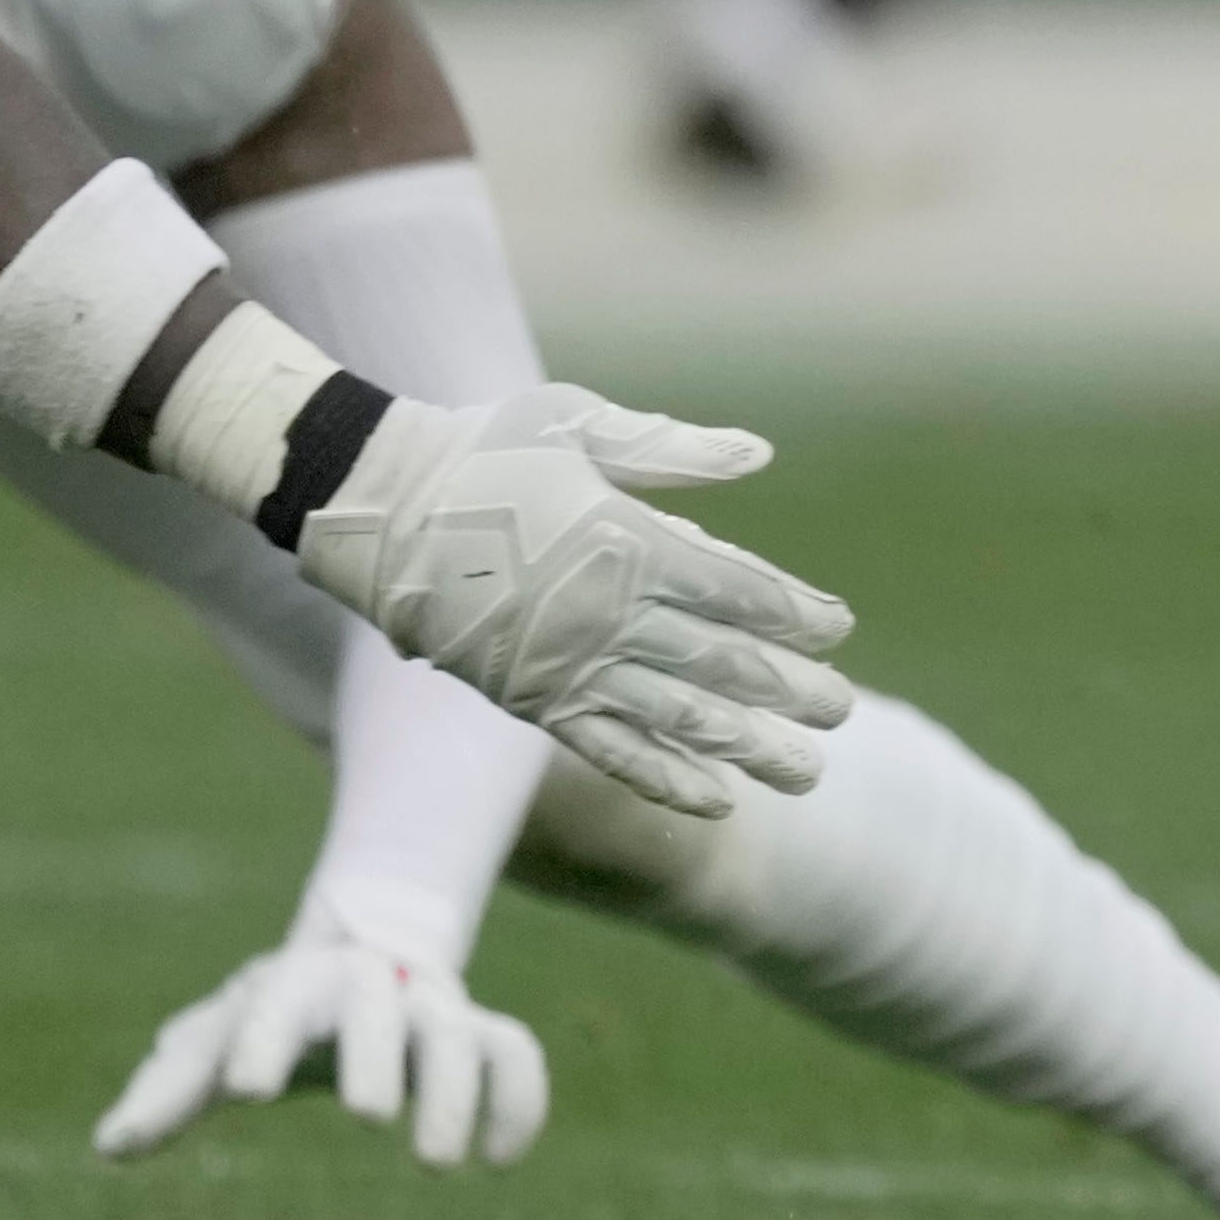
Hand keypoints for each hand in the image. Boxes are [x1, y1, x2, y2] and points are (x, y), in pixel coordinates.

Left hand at [97, 909, 547, 1168]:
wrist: (366, 946)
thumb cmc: (272, 1014)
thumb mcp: (216, 1040)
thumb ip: (169, 1089)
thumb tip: (110, 1148)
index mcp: (294, 984)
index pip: (278, 1004)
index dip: (263, 1042)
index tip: (247, 1092)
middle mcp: (372, 987)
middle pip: (379, 1008)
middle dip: (374, 1055)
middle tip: (365, 1116)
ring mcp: (431, 1008)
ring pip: (459, 1033)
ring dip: (453, 1092)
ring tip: (436, 1164)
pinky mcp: (478, 1033)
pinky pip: (514, 1054)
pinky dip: (518, 1100)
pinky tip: (497, 1160)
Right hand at [291, 385, 854, 817]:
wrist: (377, 506)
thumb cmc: (483, 450)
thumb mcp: (578, 422)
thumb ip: (672, 449)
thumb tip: (760, 454)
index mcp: (628, 542)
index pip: (740, 592)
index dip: (796, 616)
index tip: (837, 631)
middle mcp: (608, 615)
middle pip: (724, 664)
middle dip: (790, 691)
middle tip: (842, 713)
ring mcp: (569, 665)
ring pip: (679, 718)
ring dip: (748, 747)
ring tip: (806, 772)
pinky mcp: (531, 700)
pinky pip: (609, 749)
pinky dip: (664, 777)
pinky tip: (714, 797)